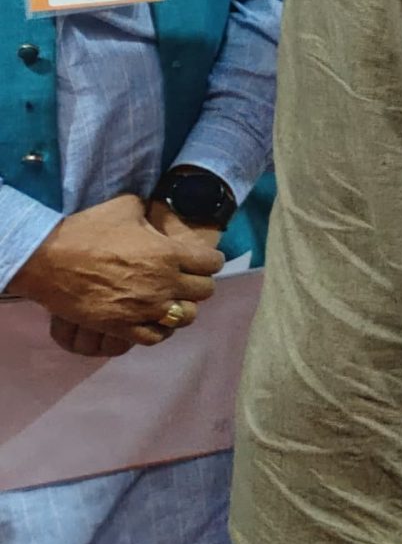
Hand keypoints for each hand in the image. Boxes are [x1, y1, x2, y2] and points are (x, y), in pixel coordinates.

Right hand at [7, 195, 220, 351]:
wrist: (47, 260)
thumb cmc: (86, 231)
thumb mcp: (125, 207)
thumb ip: (148, 210)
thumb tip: (153, 208)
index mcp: (169, 253)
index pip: (213, 263)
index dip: (209, 261)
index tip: (200, 260)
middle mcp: (164, 283)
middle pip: (204, 291)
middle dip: (198, 284)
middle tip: (184, 279)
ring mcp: (144, 308)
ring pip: (186, 317)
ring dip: (182, 308)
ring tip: (171, 301)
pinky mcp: (122, 327)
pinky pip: (156, 337)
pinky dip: (159, 329)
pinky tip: (152, 320)